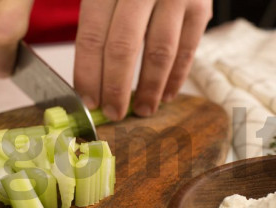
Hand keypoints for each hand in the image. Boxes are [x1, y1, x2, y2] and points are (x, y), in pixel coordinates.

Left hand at [74, 0, 211, 119]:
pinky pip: (188, 49)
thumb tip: (90, 80)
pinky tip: (166, 95)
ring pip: (159, 52)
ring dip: (149, 89)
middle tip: (114, 113)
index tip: (89, 101)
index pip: (93, 38)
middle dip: (116, 88)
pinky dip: (176, 77)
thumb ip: (95, 26)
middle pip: (123, 48)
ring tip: (142, 110)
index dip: (89, 75)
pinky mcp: (201, 5)